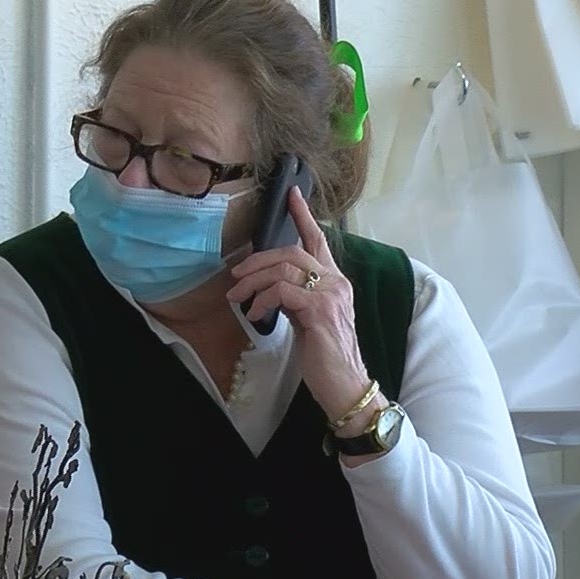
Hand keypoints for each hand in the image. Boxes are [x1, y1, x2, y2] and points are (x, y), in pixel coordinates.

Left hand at [226, 186, 374, 421]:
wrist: (344, 385)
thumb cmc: (324, 355)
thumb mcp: (307, 318)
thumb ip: (295, 296)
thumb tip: (270, 285)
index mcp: (334, 280)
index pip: (319, 240)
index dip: (304, 215)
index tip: (292, 193)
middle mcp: (337, 282)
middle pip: (291, 251)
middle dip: (257, 261)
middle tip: (235, 277)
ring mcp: (331, 294)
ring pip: (284, 268)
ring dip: (253, 282)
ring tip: (238, 299)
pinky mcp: (320, 311)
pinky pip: (282, 291)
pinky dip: (262, 300)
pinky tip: (254, 315)